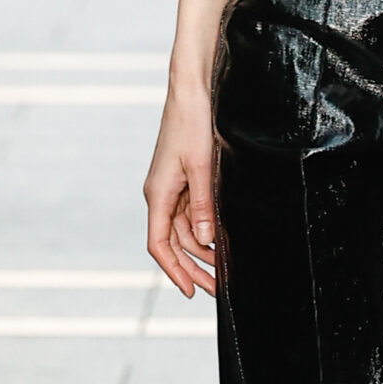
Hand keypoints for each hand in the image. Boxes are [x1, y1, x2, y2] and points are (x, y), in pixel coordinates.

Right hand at [143, 86, 216, 297]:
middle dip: (194, 268)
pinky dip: (206, 229)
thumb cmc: (192, 124)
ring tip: (224, 270)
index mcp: (158, 195)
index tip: (191, 292)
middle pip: (175, 243)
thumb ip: (203, 205)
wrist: (191, 91)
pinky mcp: (184, 180)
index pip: (160, 245)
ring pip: (186, 231)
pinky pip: (193, 213)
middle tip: (217, 289)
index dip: (174, 271)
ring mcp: (173, 188)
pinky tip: (221, 240)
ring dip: (203, 251)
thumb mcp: (202, 167)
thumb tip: (204, 240)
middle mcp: (162, 196)